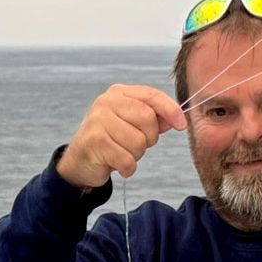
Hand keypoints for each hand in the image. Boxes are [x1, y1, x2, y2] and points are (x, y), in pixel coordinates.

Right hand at [57, 85, 186, 188]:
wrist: (80, 161)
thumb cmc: (110, 141)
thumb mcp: (132, 125)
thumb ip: (153, 119)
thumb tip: (175, 119)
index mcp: (119, 94)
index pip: (151, 95)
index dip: (170, 110)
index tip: (181, 125)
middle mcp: (106, 102)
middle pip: (148, 119)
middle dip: (149, 138)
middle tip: (136, 146)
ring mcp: (98, 121)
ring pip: (138, 142)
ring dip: (136, 155)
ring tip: (122, 153)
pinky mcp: (94, 142)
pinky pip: (127, 160)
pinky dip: (127, 168)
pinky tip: (116, 165)